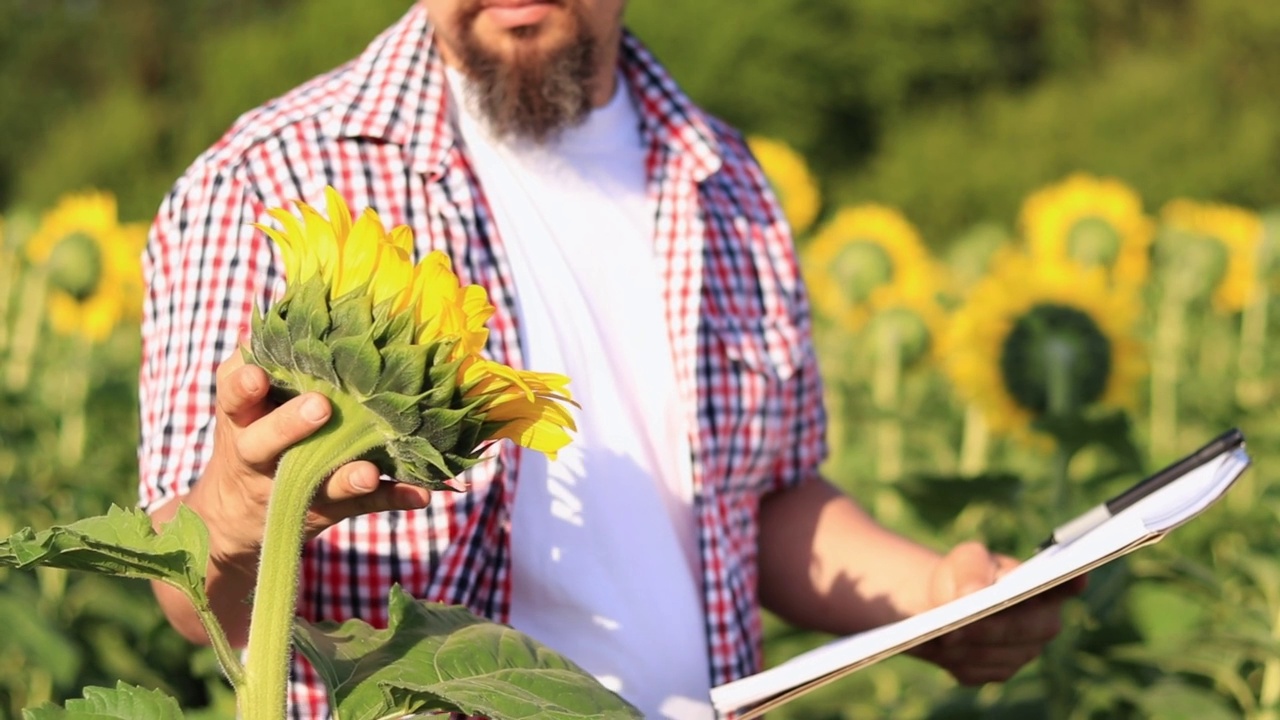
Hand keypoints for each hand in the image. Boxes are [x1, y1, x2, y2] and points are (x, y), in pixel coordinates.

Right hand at [188, 347, 432, 567]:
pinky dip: (392, 497)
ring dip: (346, 477)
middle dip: (290, 427)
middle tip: (320, 407)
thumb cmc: (252, 429)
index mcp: (241, 419)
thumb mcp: (245, 400)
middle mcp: (261, 456)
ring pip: (319, 483)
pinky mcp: (328, 508)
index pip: (231, 398)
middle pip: (266, 444)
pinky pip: (362, 505)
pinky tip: (420, 493)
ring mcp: (294, 486)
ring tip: (368, 470)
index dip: (241, 387)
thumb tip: (302, 295)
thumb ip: (267, 358)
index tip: (255, 374)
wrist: (235, 514)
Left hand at [911, 541, 1084, 684]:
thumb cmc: (964, 574)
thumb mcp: (966, 559)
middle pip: (1025, 630)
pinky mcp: (999, 671)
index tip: (1077, 576)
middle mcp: (1044, 623)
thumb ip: (973, 570)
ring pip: (996, 655)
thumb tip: (973, 594)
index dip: (1074, 582)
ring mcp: (1025, 652)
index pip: (1069, 585)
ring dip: (963, 646)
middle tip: (956, 626)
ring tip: (934, 634)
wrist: (945, 602)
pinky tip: (931, 645)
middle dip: (989, 628)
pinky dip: (951, 659)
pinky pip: (975, 670)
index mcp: (1046, 588)